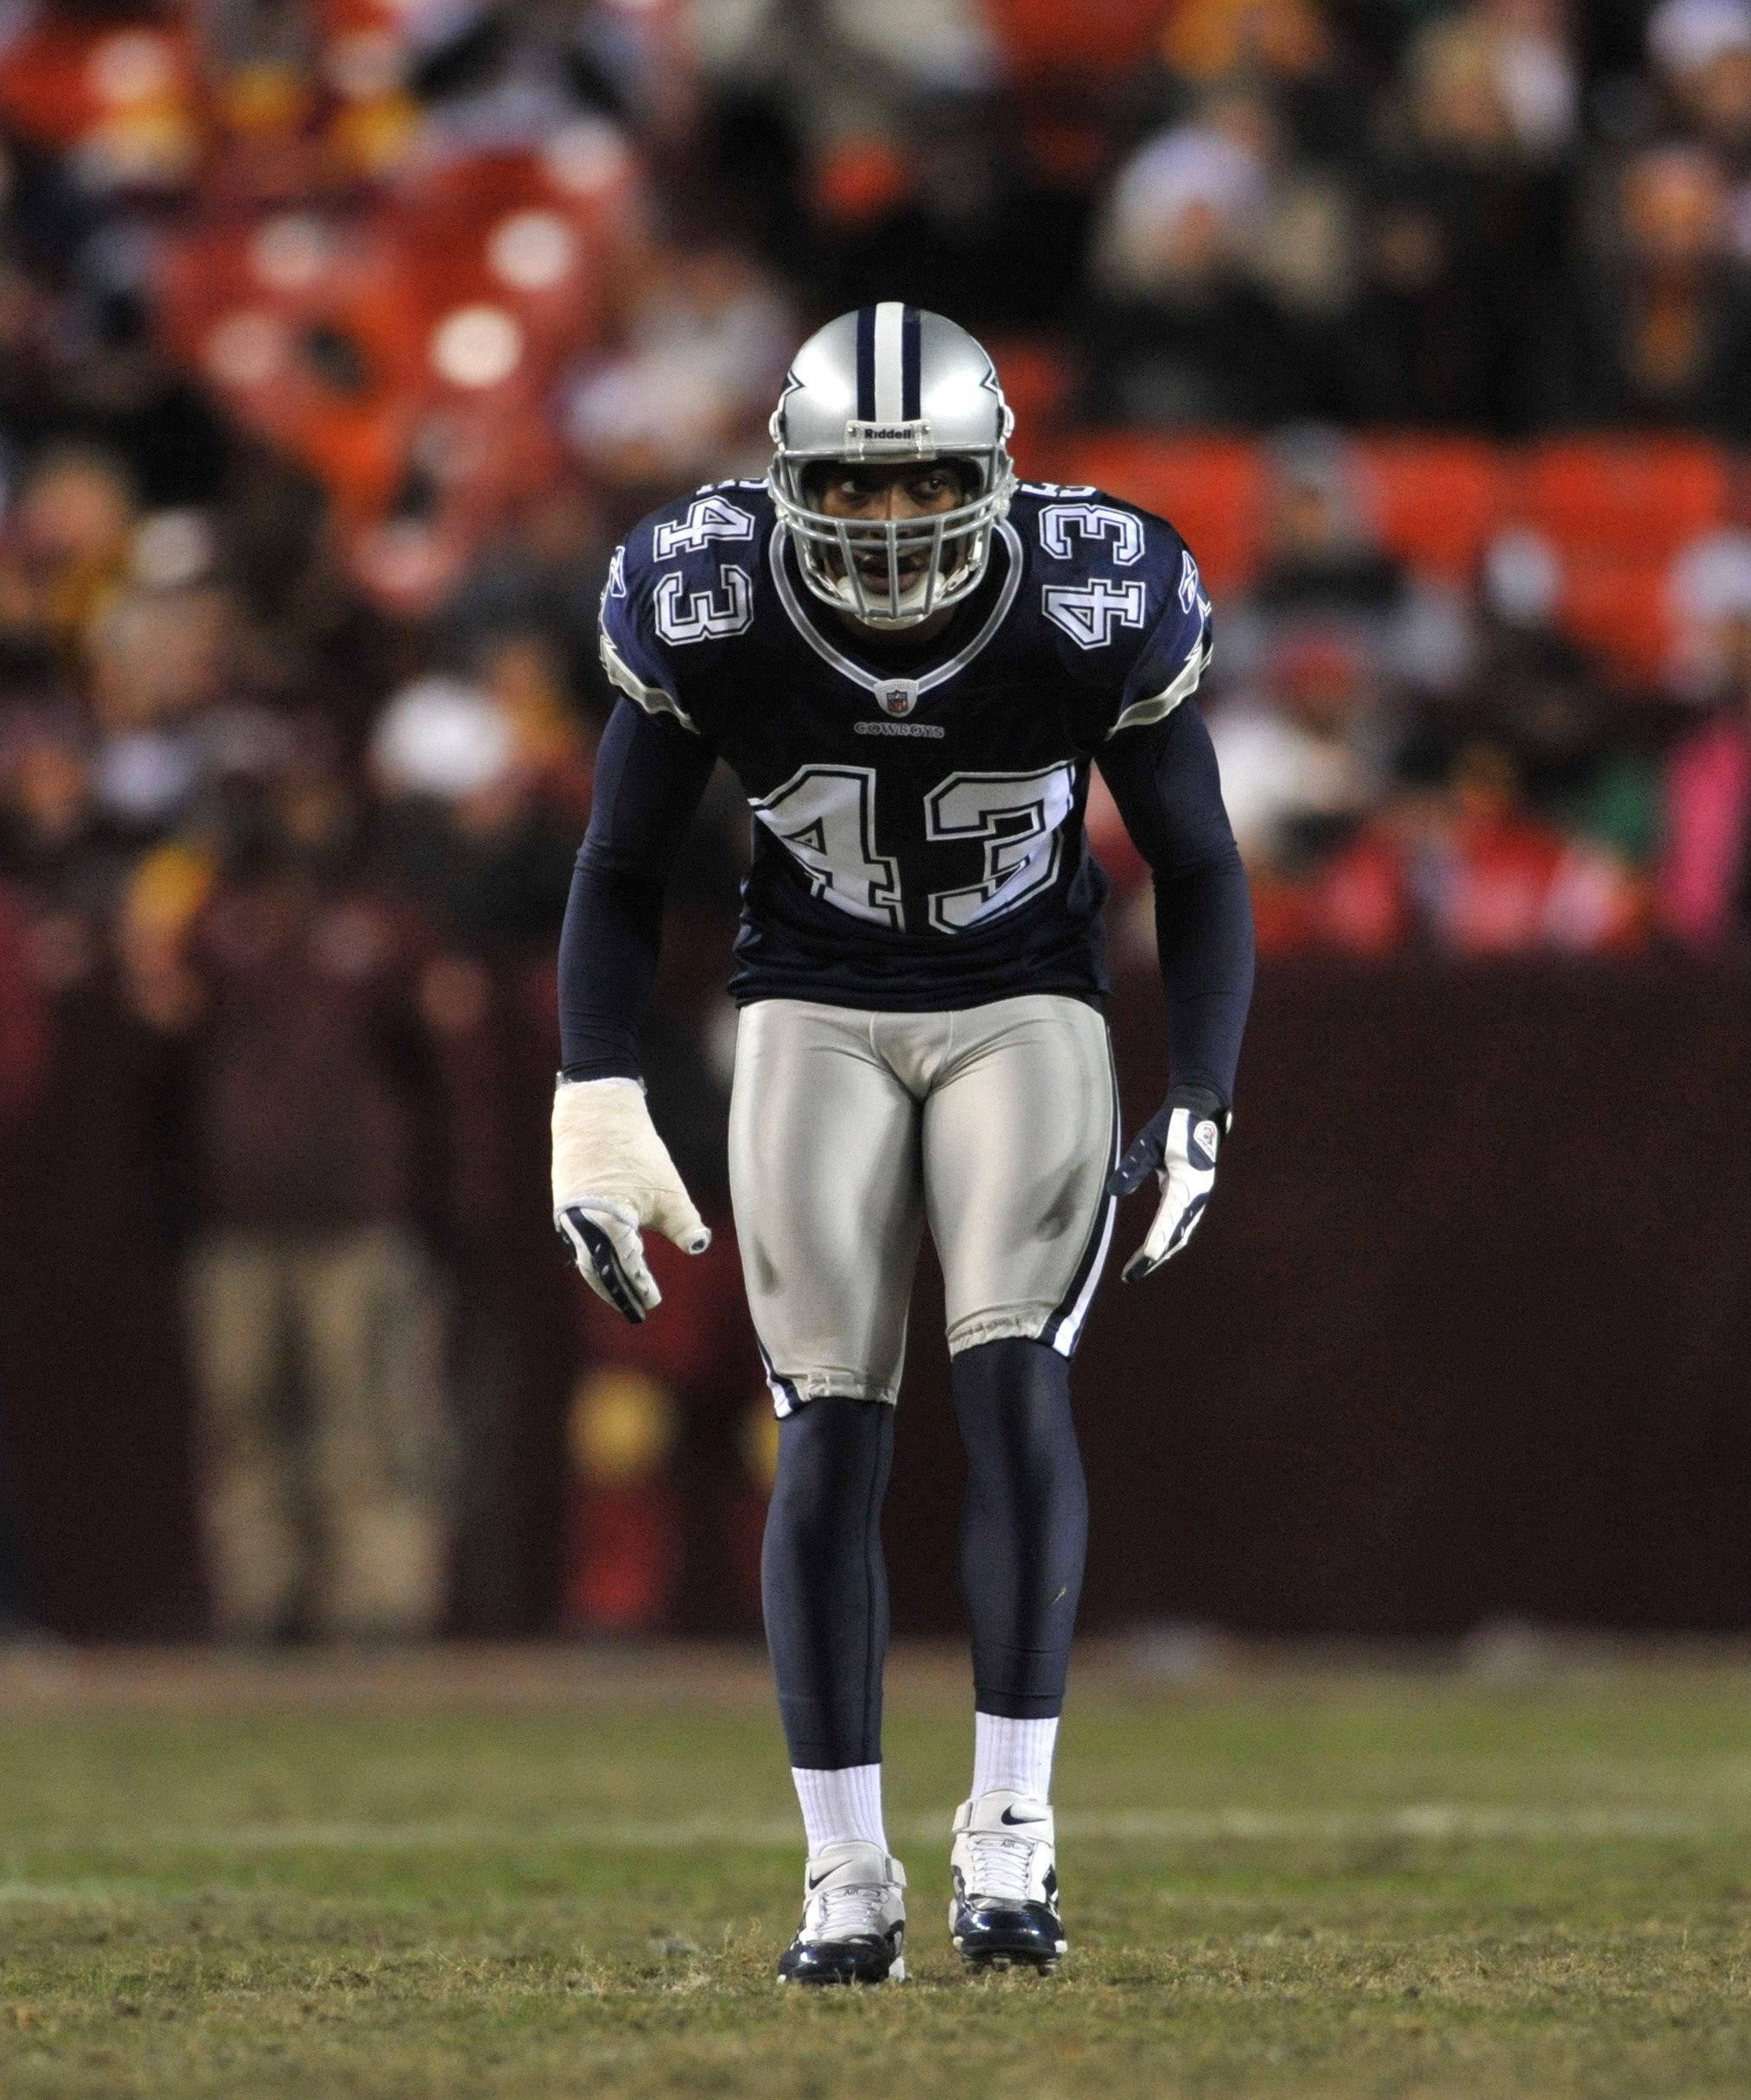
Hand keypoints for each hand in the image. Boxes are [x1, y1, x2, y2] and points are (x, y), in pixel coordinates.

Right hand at [552, 1077, 710, 1322]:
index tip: (652, 1303)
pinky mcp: (565, 1204)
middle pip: (599, 1270)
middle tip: (638, 1308)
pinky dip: (594, 1257)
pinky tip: (608, 1261)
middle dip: (619, 1290)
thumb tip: (698, 1247)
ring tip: (624, 1292)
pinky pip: (579, 1242)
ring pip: (586, 1257)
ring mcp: (567, 1215)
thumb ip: (684, 1224)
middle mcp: (579, 1225)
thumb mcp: (668, 1190)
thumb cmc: (636, 1150)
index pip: (625, 1267)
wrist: (597, 1111)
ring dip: (605, 1277)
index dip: (639, 1287)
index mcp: (606, 1224)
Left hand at [1105, 1086, 1225, 1283]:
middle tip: (1130, 1276)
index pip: (1169, 1219)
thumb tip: (1113, 1192)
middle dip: (1153, 1257)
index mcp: (1187, 1183)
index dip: (1156, 1240)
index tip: (1144, 1258)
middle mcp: (1195, 1197)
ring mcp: (1196, 1200)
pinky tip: (1149, 1253)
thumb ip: (1134, 1166)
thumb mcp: (1148, 1142)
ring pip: (1178, 1236)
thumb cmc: (1172, 1126)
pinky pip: (1179, 1228)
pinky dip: (1165, 1243)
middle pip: (1175, 1236)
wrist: (1199, 1115)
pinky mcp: (1191, 1199)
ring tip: (1135, 1270)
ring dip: (1158, 1254)